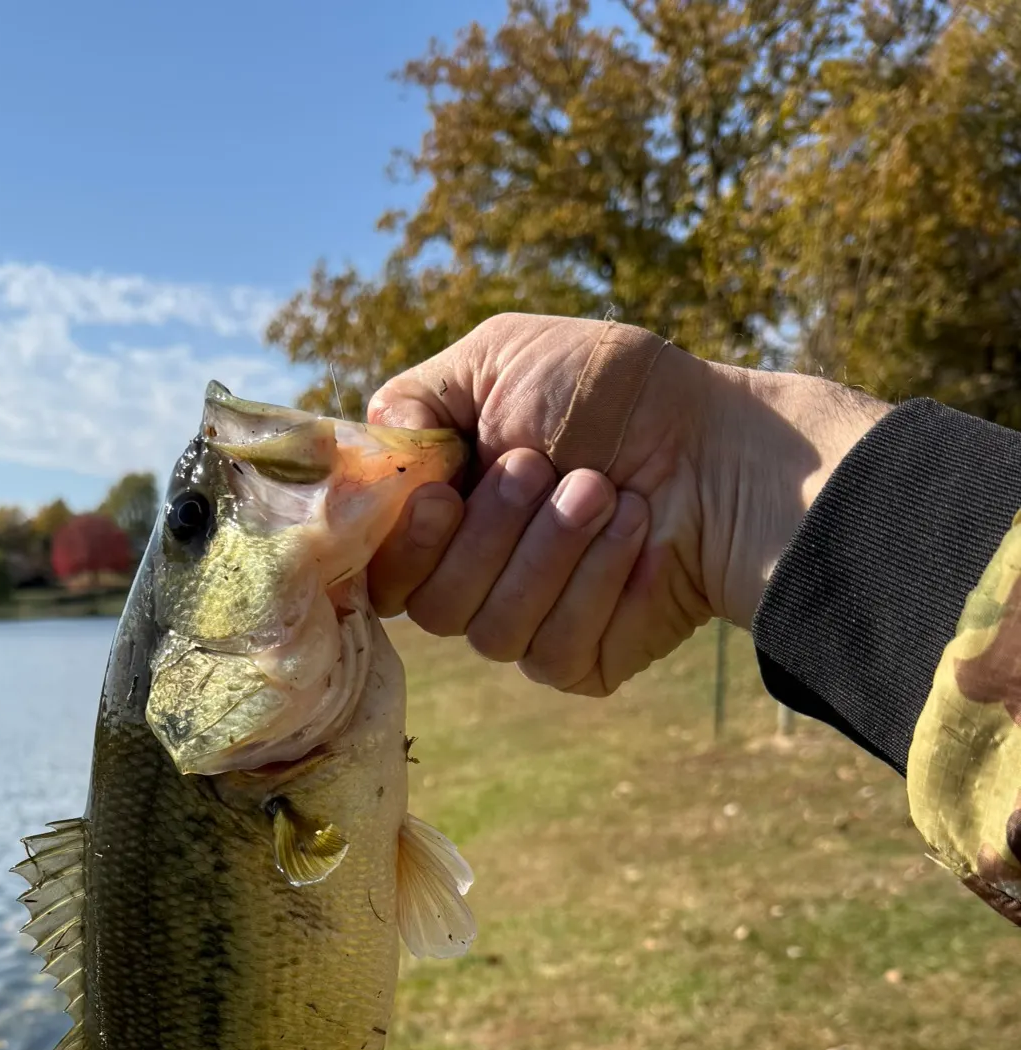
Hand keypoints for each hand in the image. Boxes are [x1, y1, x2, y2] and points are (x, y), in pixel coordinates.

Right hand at [366, 313, 887, 694]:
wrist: (722, 441)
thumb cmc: (613, 394)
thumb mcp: (498, 360)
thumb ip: (412, 402)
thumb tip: (355, 464)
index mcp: (442, 517)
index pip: (379, 569)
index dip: (399, 544)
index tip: (440, 495)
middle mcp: (472, 578)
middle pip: (428, 605)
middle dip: (488, 531)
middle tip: (541, 466)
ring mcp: (524, 625)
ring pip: (488, 631)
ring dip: (548, 548)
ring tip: (602, 488)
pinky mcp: (579, 660)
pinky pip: (550, 651)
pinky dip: (594, 581)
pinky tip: (634, 530)